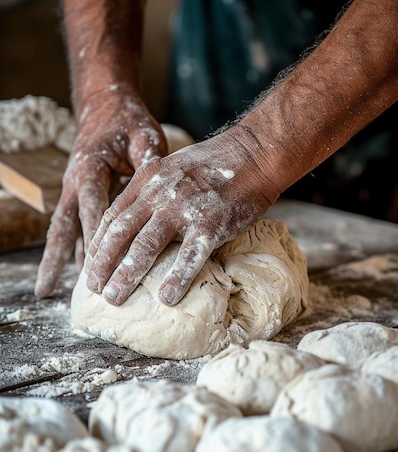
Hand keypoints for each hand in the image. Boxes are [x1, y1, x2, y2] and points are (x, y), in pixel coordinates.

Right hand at [35, 89, 167, 297]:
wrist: (108, 108)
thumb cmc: (129, 123)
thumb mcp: (144, 137)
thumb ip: (150, 163)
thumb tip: (161, 188)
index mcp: (90, 167)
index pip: (93, 206)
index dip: (95, 236)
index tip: (99, 264)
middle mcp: (75, 183)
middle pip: (63, 226)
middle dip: (58, 258)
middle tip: (48, 288)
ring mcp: (73, 190)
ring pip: (62, 230)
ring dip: (56, 259)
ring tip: (46, 289)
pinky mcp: (80, 196)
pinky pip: (73, 227)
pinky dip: (73, 248)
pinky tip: (77, 270)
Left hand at [84, 125, 279, 306]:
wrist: (253, 152)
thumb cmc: (214, 164)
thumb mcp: (172, 168)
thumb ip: (152, 191)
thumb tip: (138, 222)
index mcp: (147, 180)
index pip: (112, 216)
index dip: (98, 244)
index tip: (90, 264)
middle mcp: (159, 194)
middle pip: (121, 233)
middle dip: (102, 263)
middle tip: (93, 288)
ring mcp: (184, 209)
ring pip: (146, 246)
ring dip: (127, 275)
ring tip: (114, 298)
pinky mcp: (210, 223)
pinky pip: (190, 255)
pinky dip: (177, 278)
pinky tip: (166, 298)